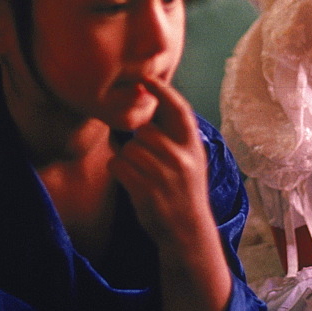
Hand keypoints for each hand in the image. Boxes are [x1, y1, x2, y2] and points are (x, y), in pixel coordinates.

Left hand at [109, 78, 232, 310]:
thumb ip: (172, 135)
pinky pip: (118, 166)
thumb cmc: (183, 190)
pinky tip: (131, 182)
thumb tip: (146, 101)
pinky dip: (118, 172)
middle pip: (143, 131)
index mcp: (193, 145)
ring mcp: (165, 175)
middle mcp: (182, 157)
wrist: (187, 232)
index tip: (145, 78)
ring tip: (140, 174)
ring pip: (129, 149)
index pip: (178, 108)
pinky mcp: (147, 191)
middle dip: (136, 141)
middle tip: (142, 156)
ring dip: (126, 159)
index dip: (160, 90)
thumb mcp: (189, 159)